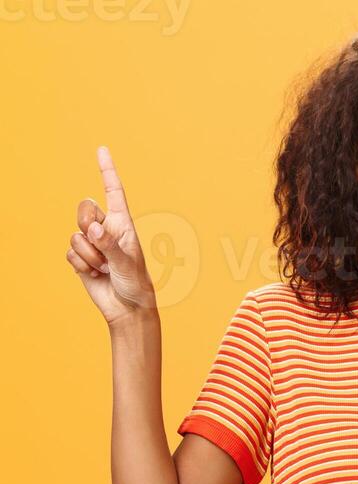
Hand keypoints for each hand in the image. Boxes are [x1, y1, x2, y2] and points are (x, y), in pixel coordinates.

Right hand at [65, 146, 156, 327]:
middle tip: (102, 245)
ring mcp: (92, 242)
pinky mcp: (80, 257)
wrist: (126, 307)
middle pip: (84, 210)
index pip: (113, 192)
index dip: (107, 171)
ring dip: (89, 255)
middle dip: (88, 226)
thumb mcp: (127, 262)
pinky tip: (95, 274)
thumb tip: (93, 229)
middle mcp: (106, 229)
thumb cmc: (135, 283)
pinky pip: (70, 252)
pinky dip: (81, 265)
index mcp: (123, 223)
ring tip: (105, 268)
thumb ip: (110, 244)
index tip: (102, 150)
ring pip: (76, 235)